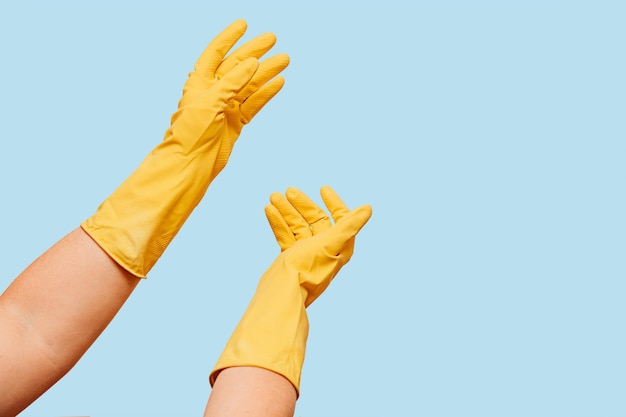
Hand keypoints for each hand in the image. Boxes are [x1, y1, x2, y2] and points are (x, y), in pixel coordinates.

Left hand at [169, 19, 289, 177]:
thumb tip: (253, 62)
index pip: (216, 53)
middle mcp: (213, 91)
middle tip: (273, 38)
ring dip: (266, 72)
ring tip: (284, 59)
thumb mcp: (210, 102)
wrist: (191, 165)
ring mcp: (225, 107)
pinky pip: (254, 103)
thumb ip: (232, 81)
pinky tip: (278, 82)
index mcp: (200, 82)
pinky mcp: (235, 122)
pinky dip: (266, 93)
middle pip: (237, 66)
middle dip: (255, 51)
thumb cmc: (191, 133)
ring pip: (250, 85)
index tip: (244, 24)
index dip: (229, 38)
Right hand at [264, 186, 371, 305]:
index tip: (323, 189)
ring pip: (298, 226)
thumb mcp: (330, 243)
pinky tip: (269, 210)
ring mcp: (307, 254)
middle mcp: (325, 250)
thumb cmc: (309, 269)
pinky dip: (279, 222)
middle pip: (316, 220)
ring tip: (273, 196)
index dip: (334, 203)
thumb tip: (368, 209)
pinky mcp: (291, 259)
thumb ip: (349, 225)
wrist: (283, 294)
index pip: (341, 219)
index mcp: (339, 246)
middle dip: (302, 204)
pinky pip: (286, 235)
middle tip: (288, 191)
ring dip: (286, 210)